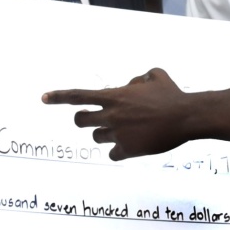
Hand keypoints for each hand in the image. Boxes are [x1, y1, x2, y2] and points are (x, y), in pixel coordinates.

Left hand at [43, 68, 190, 159]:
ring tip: (125, 130)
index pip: (79, 96)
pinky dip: (117, 150)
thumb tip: (131, 84)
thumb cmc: (172, 94)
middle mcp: (112, 115)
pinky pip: (112, 153)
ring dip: (105, 133)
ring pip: (97, 137)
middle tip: (92, 119)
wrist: (186, 117)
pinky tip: (131, 145)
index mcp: (115, 96)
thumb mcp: (155, 75)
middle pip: (81, 121)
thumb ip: (138, 78)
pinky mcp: (128, 150)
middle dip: (84, 120)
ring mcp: (119, 134)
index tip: (43, 98)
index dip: (59, 97)